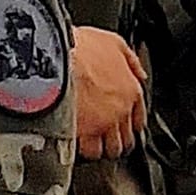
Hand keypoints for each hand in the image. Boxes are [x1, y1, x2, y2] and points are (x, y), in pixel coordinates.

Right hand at [70, 27, 147, 159]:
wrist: (55, 57)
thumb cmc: (80, 47)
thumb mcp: (113, 42)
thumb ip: (129, 60)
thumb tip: (139, 72)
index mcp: (130, 90)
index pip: (139, 118)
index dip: (130, 124)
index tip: (123, 126)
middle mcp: (121, 110)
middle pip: (126, 138)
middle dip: (117, 140)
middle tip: (106, 139)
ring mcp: (104, 124)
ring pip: (111, 149)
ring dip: (102, 148)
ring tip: (92, 146)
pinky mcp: (85, 134)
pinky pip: (91, 152)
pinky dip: (85, 152)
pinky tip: (78, 146)